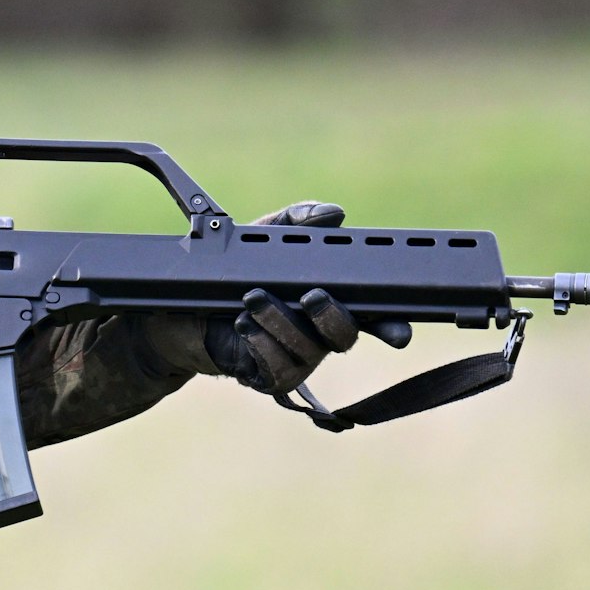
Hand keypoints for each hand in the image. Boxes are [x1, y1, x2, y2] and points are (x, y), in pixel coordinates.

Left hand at [218, 200, 410, 390]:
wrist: (190, 311)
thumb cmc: (238, 275)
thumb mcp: (263, 237)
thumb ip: (296, 221)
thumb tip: (333, 212)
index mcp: (331, 303)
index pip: (373, 318)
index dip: (391, 326)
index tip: (398, 332)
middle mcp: (320, 335)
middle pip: (345, 337)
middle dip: (331, 316)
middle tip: (309, 296)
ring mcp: (298, 360)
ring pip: (307, 351)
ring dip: (280, 321)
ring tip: (253, 298)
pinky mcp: (270, 377)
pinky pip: (277, 369)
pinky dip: (261, 342)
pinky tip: (244, 324)